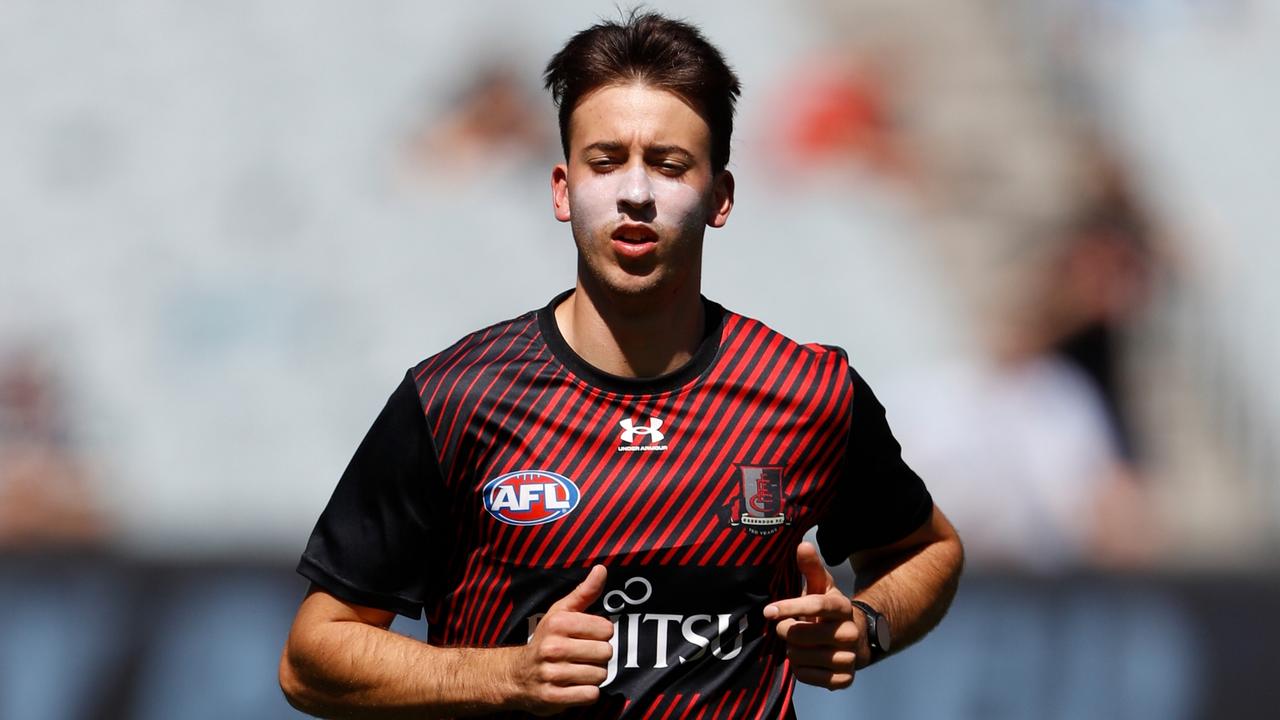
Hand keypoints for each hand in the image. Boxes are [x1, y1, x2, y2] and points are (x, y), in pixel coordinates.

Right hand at [509, 565, 613, 714]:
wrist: (516, 676)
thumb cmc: (547, 640)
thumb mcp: (561, 612)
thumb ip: (584, 592)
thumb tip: (601, 569)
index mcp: (558, 623)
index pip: (606, 629)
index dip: (600, 635)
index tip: (586, 638)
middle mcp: (553, 647)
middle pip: (605, 653)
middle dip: (598, 656)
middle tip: (581, 657)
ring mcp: (552, 674)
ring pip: (600, 675)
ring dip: (593, 676)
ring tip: (576, 671)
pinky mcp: (552, 697)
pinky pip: (590, 695)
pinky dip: (587, 693)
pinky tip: (574, 686)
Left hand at [764, 543, 863, 689]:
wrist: (853, 639)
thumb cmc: (827, 610)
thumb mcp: (821, 587)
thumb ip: (811, 568)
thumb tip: (802, 544)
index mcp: (842, 607)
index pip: (815, 605)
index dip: (790, 607)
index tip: (768, 611)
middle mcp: (849, 632)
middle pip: (801, 634)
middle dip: (785, 631)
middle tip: (786, 627)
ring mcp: (849, 657)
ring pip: (801, 656)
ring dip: (791, 650)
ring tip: (797, 643)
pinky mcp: (845, 679)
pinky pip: (808, 676)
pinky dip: (799, 669)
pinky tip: (804, 659)